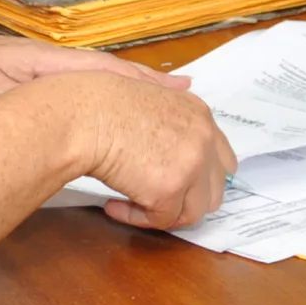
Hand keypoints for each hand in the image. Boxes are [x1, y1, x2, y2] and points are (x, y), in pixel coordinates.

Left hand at [0, 31, 186, 112]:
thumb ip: (25, 102)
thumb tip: (61, 110)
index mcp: (58, 62)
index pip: (111, 74)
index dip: (147, 86)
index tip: (183, 96)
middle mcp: (66, 61)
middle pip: (123, 75)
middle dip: (159, 89)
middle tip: (195, 105)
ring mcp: (61, 67)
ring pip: (115, 78)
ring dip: (147, 90)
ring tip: (182, 102)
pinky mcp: (52, 76)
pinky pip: (99, 83)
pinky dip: (124, 90)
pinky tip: (137, 100)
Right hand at [49, 75, 236, 230]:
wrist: (84, 116)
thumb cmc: (101, 100)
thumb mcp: (144, 84)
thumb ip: (170, 91)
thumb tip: (186, 83)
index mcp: (199, 114)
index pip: (222, 158)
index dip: (202, 178)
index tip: (178, 185)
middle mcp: (203, 139)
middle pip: (215, 190)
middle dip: (187, 201)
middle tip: (156, 201)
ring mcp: (191, 166)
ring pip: (193, 212)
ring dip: (164, 214)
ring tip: (134, 204)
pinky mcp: (169, 191)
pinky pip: (161, 221)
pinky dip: (136, 218)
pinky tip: (114, 205)